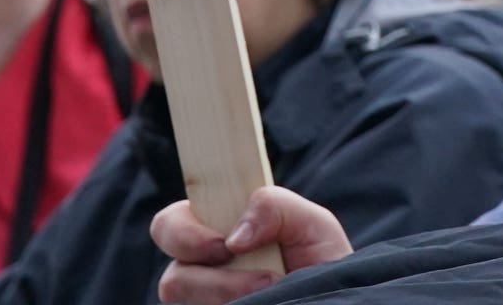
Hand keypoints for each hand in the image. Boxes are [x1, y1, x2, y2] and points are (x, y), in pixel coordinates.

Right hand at [153, 188, 351, 304]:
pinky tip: (264, 299)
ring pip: (178, 289)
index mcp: (218, 230)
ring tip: (270, 286)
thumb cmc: (321, 259)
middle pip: (167, 264)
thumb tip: (233, 237)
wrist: (335, 299)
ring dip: (227, 287)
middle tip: (236, 257)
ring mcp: (206, 299)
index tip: (225, 242)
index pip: (172, 222)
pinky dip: (234, 302)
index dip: (183, 228)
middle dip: (196, 255)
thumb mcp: (311, 222)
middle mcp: (204, 267)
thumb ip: (274, 206)